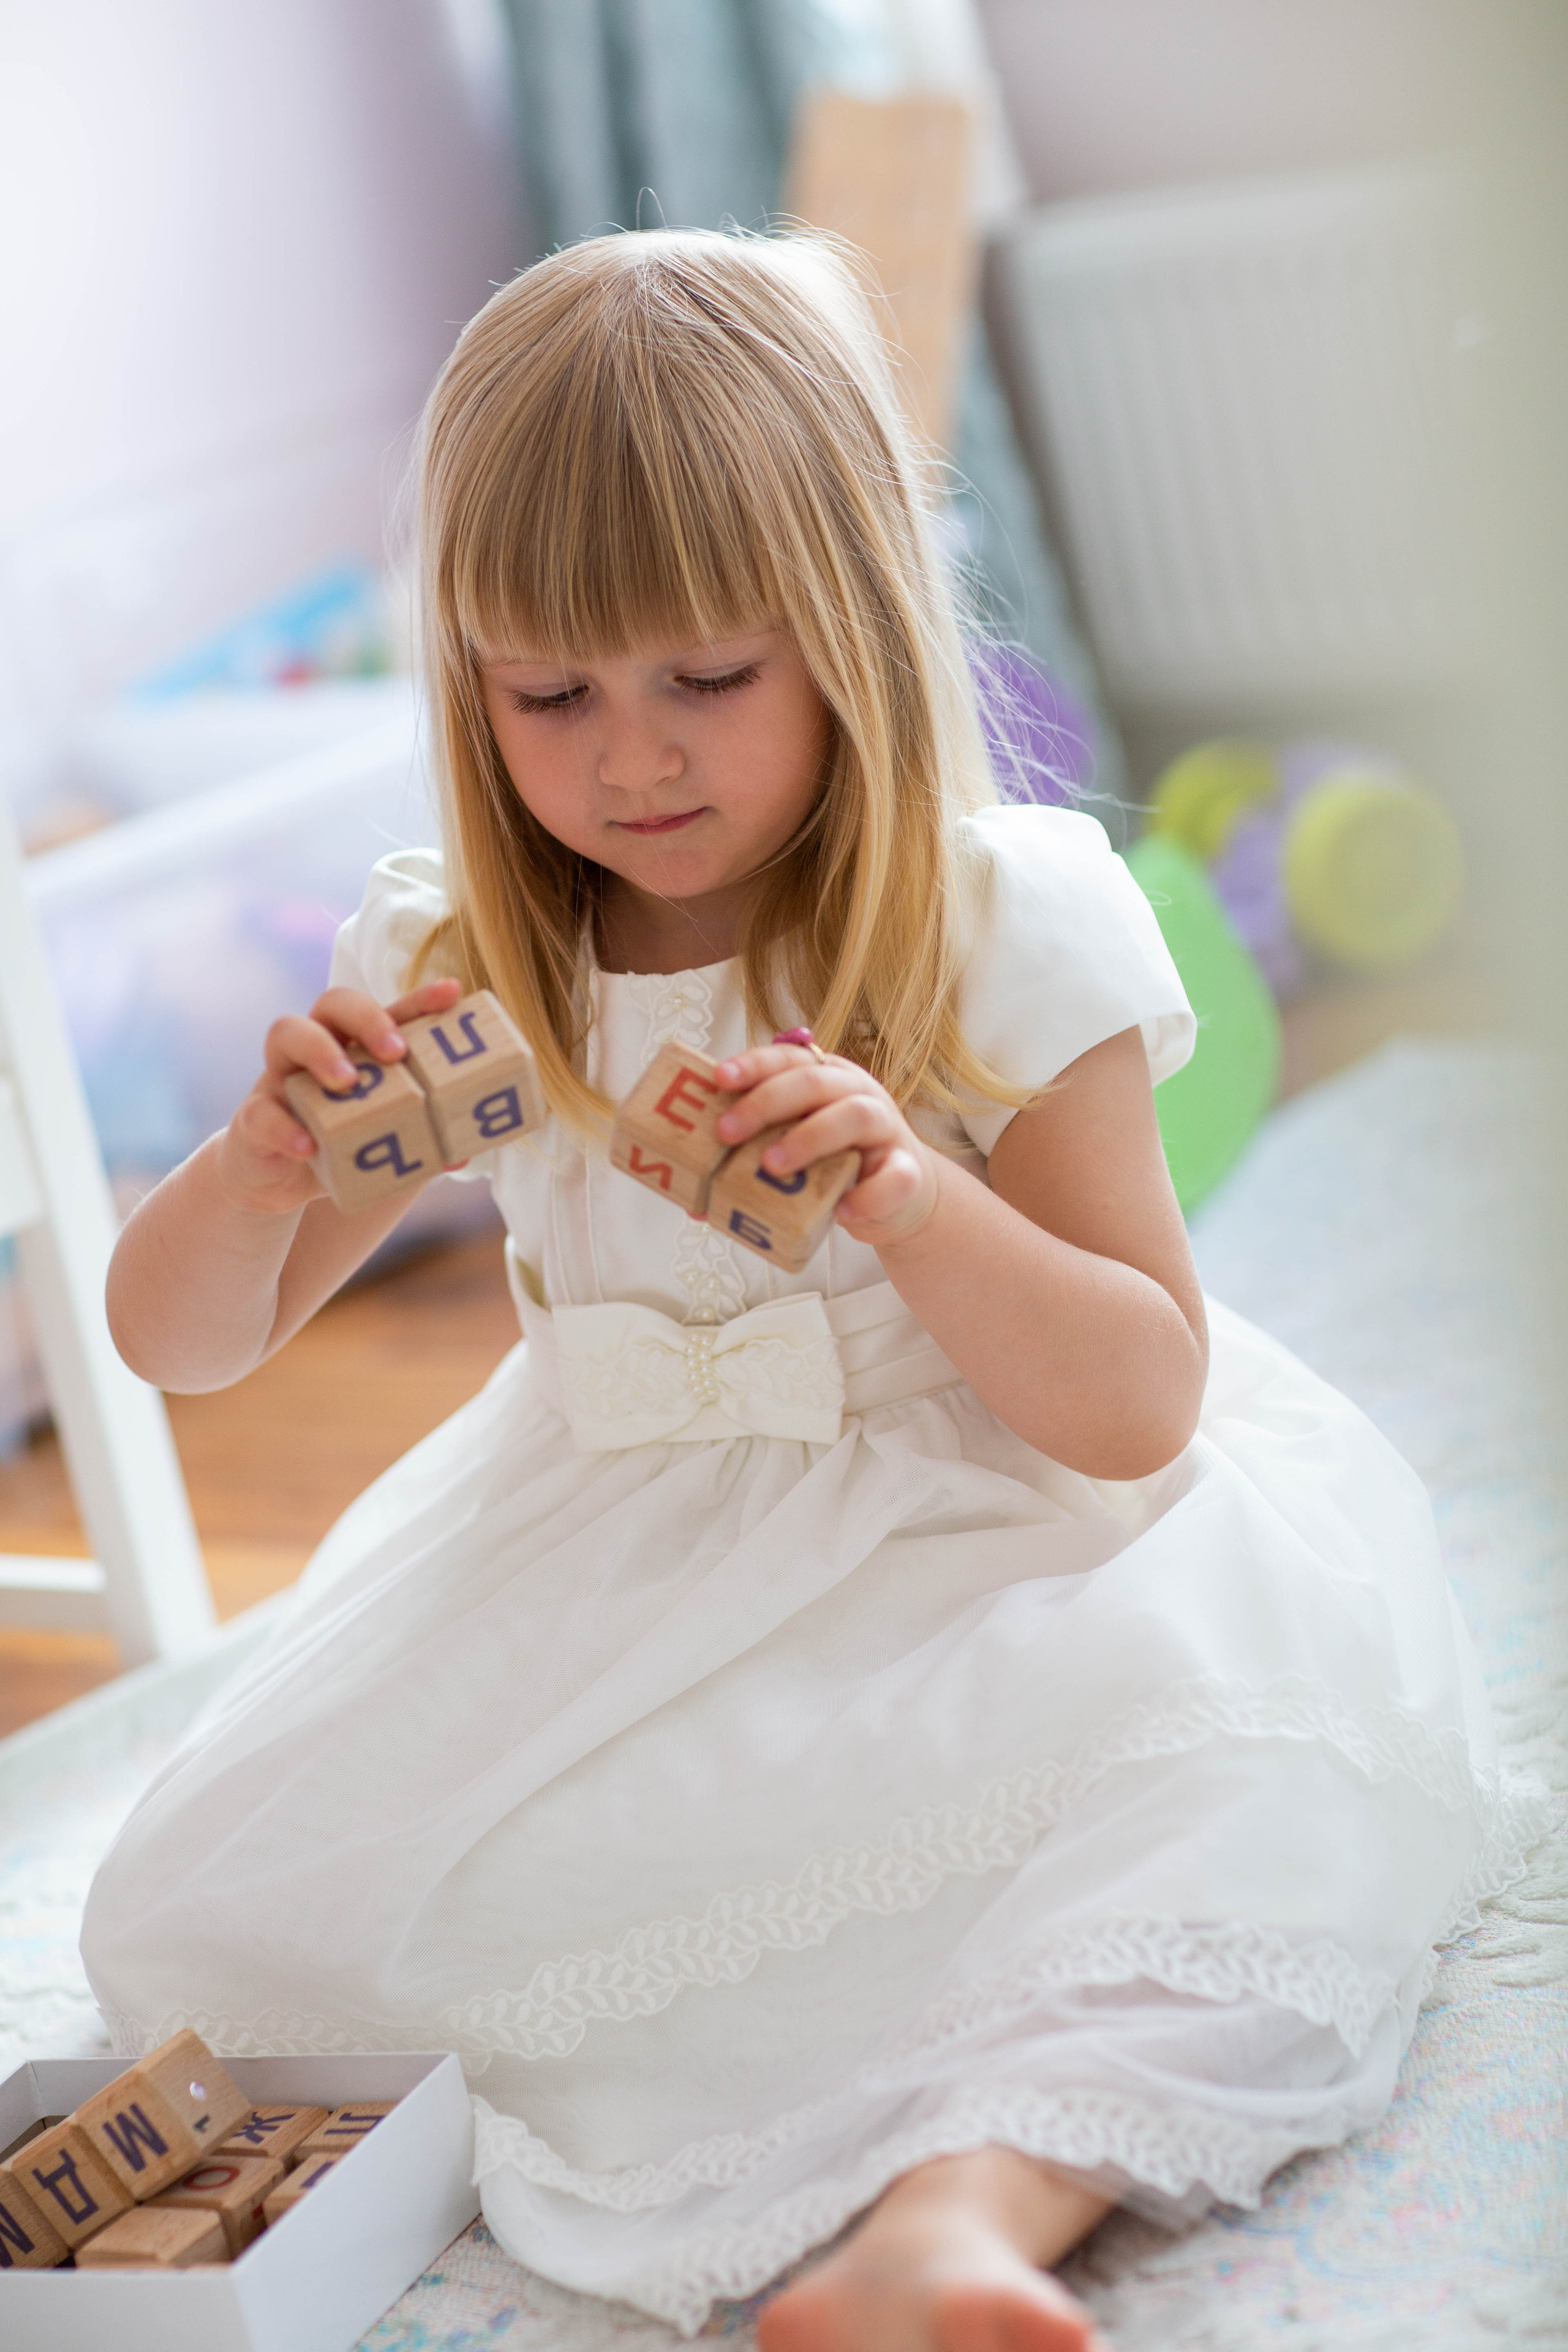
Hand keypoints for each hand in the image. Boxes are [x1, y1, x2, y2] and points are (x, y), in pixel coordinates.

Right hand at [215, 977, 463, 1217]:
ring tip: (347, 1082)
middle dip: (368, 1018)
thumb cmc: (336, 1145)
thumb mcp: (379, 1140)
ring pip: (287, 1034)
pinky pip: (261, 1111)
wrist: (276, 1181)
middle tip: (396, 1051)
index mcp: (355, 1048)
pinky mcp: (253, 1116)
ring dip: (321, 1052)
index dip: (419, 999)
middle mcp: (317, 1050)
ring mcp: (280, 1077)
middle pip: (334, 1003)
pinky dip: (284, 1128)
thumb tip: (463, 1152)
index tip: (453, 992)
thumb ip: (417, 1142)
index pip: (388, 1011)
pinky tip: (306, 1146)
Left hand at [711, 1040, 940, 1252]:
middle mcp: (856, 1094)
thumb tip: (692, 1197)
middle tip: (727, 1132)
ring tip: (773, 1166)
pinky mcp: (907, 1172)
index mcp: (824, 1080)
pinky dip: (867, 1195)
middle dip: (765, 1103)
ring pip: (855, 1115)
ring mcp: (886, 1130)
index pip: (786, 1060)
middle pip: (813, 1081)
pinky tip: (841, 1211)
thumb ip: (752, 1159)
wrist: (899, 1199)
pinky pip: (893, 1179)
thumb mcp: (795, 1153)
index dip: (752, 1065)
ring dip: (810, 1137)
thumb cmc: (837, 1167)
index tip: (718, 1078)